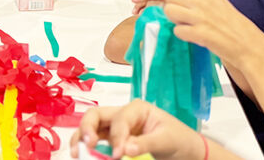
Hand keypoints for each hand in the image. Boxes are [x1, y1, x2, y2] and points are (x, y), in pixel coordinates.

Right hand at [69, 100, 205, 158]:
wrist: (187, 152)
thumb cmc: (180, 140)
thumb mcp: (167, 140)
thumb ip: (146, 142)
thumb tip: (125, 148)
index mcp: (137, 109)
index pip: (120, 120)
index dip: (116, 137)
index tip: (118, 155)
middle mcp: (123, 115)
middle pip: (96, 115)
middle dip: (88, 128)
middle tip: (88, 145)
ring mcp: (117, 128)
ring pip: (92, 127)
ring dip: (81, 137)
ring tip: (76, 152)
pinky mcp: (115, 141)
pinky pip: (97, 141)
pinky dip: (86, 146)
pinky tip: (80, 153)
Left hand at [163, 0, 263, 68]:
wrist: (251, 48)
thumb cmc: (235, 31)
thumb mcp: (219, 8)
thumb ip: (200, 3)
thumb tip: (173, 2)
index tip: (179, 7)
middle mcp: (205, 1)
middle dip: (172, 10)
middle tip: (183, 21)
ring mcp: (202, 16)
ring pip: (169, 10)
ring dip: (175, 22)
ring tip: (189, 29)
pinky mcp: (200, 32)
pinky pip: (177, 30)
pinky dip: (183, 36)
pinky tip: (196, 39)